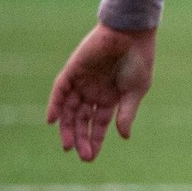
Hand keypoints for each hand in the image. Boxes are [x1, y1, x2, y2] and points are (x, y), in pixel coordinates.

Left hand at [46, 24, 155, 161]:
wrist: (131, 33)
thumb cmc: (139, 60)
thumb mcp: (136, 90)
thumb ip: (127, 113)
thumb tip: (123, 137)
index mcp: (111, 97)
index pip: (99, 123)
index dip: (95, 139)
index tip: (91, 157)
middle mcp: (93, 92)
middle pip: (81, 120)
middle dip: (80, 138)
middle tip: (80, 155)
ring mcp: (82, 82)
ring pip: (68, 109)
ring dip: (66, 127)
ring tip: (67, 145)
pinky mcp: (72, 71)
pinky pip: (59, 90)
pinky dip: (54, 105)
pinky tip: (52, 120)